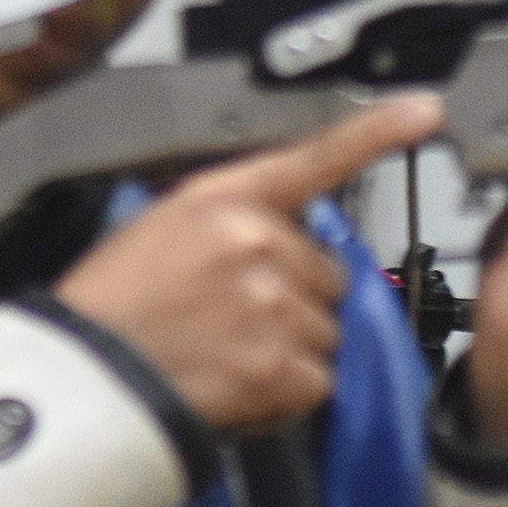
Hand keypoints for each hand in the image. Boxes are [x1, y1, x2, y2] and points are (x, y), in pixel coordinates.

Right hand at [53, 95, 441, 432]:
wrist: (84, 375)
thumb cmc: (112, 307)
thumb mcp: (161, 227)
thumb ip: (233, 223)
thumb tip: (286, 242)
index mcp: (224, 199)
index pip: (315, 156)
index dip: (377, 131)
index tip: (423, 112)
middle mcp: (255, 241)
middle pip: (326, 272)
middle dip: (295, 299)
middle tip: (234, 318)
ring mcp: (271, 303)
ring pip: (326, 331)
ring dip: (290, 349)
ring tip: (227, 352)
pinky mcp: (278, 365)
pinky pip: (317, 382)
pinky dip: (286, 394)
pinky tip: (239, 384)